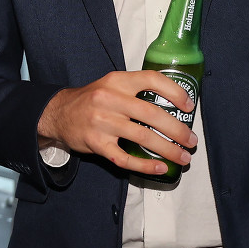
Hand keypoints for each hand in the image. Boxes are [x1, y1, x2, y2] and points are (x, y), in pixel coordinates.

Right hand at [37, 71, 196, 174]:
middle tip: (191, 140)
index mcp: (116, 81)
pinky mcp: (96, 143)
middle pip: (151, 114)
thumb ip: (135, 90)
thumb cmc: (91, 100)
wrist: (57, 113)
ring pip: (142, 137)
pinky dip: (145, 165)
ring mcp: (102, 122)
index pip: (151, 79)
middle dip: (177, 129)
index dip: (175, 92)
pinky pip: (124, 158)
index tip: (189, 106)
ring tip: (182, 157)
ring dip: (167, 149)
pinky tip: (160, 168)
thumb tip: (172, 106)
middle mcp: (109, 99)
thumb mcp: (110, 85)